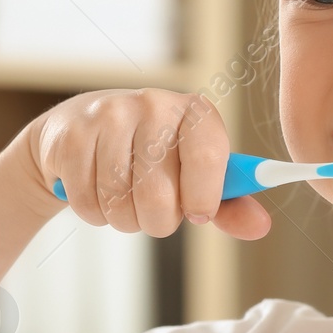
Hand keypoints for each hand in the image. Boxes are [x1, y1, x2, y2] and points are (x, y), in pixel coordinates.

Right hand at [23, 89, 270, 240]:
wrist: (77, 133)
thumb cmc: (147, 158)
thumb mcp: (192, 175)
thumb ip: (227, 203)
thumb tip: (260, 227)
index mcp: (194, 112)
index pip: (209, 157)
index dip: (204, 197)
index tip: (197, 214)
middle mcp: (154, 104)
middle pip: (159, 195)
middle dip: (157, 221)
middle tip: (152, 212)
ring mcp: (109, 116)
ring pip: (120, 202)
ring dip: (122, 219)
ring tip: (123, 200)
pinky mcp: (72, 135)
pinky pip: (87, 202)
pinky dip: (93, 212)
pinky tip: (95, 191)